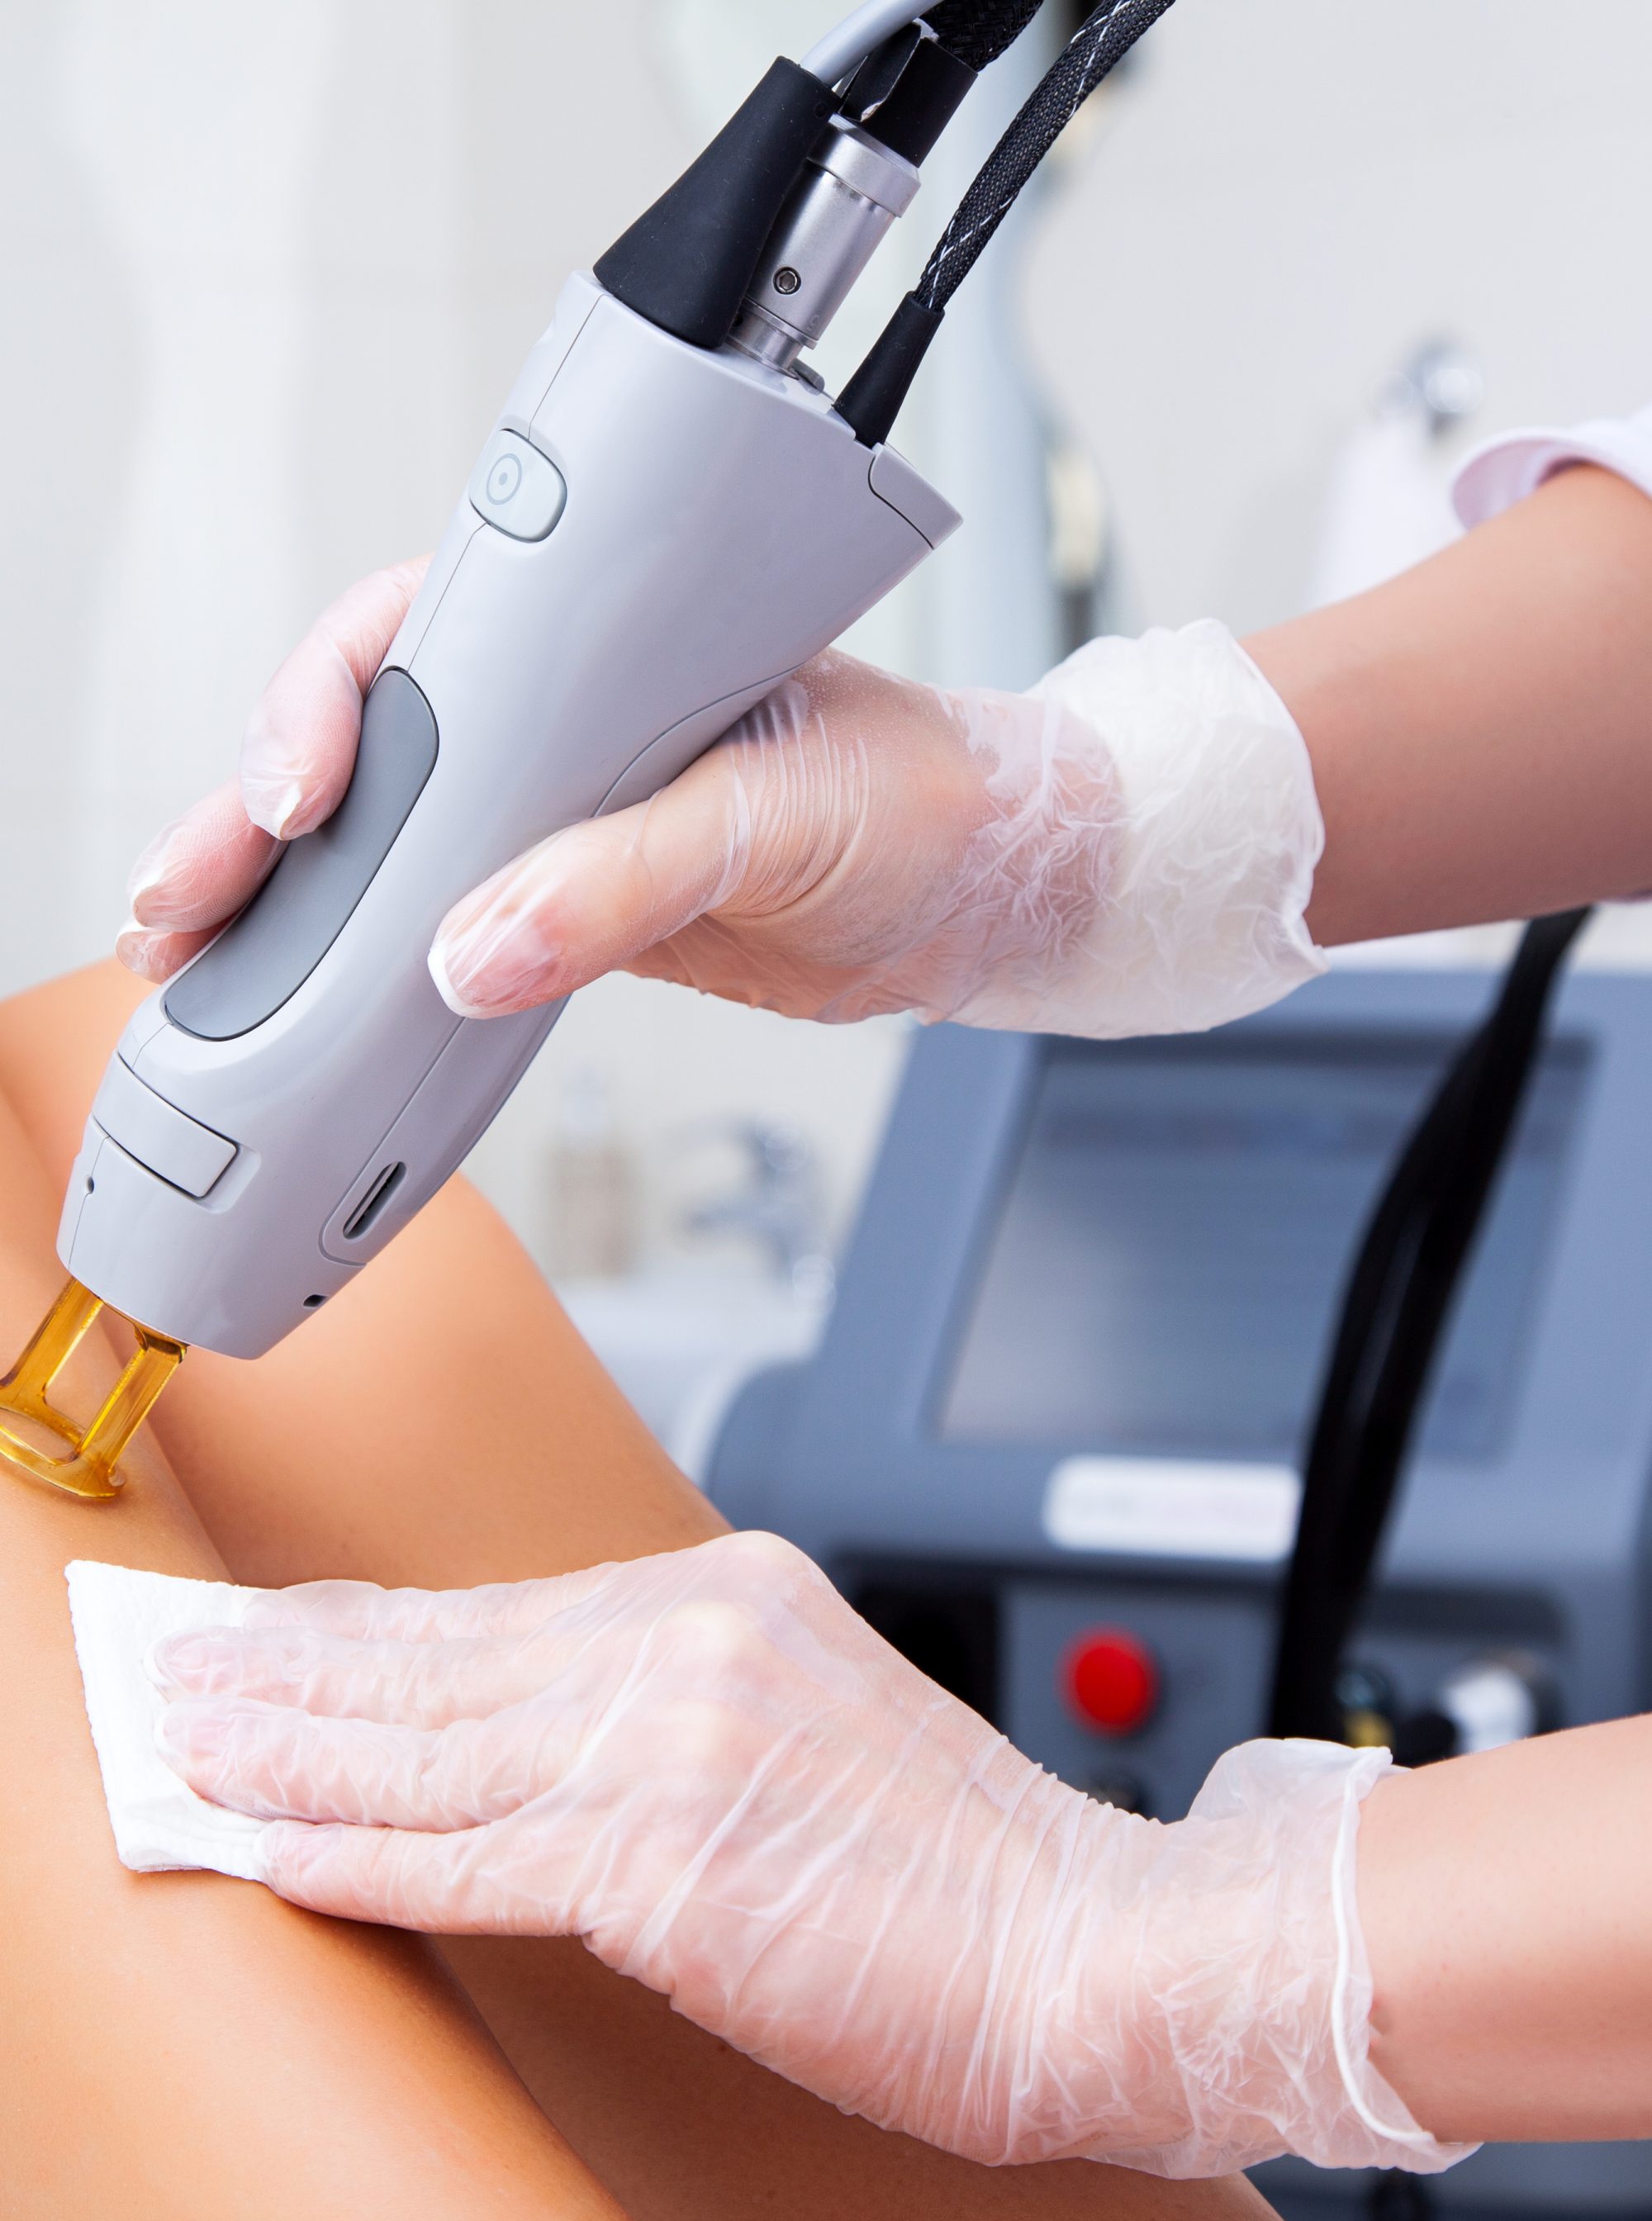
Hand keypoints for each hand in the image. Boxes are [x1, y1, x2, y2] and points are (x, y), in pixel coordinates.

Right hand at [122, 558, 1323, 1037]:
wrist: (985, 897)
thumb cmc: (924, 799)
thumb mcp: (785, 818)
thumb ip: (634, 876)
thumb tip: (472, 954)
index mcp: (605, 636)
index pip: (422, 633)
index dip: (333, 700)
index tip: (305, 784)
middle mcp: (562, 713)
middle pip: (366, 741)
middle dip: (257, 812)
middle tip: (184, 898)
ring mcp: (555, 812)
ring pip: (385, 839)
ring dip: (286, 896)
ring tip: (189, 956)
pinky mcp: (568, 905)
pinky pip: (440, 926)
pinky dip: (367, 964)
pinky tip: (301, 1002)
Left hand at [154, 1533, 1455, 2176]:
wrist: (1093, 1948)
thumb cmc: (966, 1865)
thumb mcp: (812, 1720)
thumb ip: (678, 1698)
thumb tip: (533, 1723)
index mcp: (730, 1593)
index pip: (502, 1609)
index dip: (370, 1628)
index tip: (284, 1633)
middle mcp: (692, 1641)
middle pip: (445, 1660)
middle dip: (296, 1673)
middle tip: (185, 1671)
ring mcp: (673, 1746)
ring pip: (433, 1749)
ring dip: (291, 1753)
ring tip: (190, 1747)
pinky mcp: (664, 1868)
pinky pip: (466, 1859)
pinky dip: (355, 1854)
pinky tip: (273, 1848)